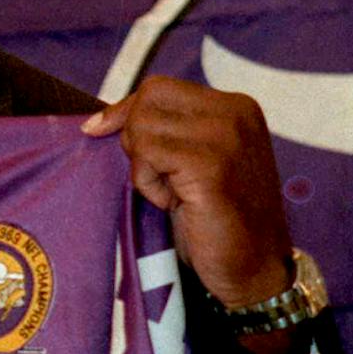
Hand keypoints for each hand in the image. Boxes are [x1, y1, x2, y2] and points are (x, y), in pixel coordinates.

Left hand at [82, 75, 292, 309]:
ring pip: (142, 128)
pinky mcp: (211, 165)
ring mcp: (226, 137)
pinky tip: (174, 203)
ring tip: (171, 193)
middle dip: (135, 139)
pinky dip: (148, 184)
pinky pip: (148, 156)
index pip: (158, 88)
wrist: (252, 265)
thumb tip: (101, 120)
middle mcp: (235, 113)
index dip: (124, 111)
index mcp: (234, 106)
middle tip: (157, 177)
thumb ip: (166, 132)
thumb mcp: (193, 160)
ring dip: (143, 167)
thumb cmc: (215, 217)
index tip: (100, 132)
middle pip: (146, 102)